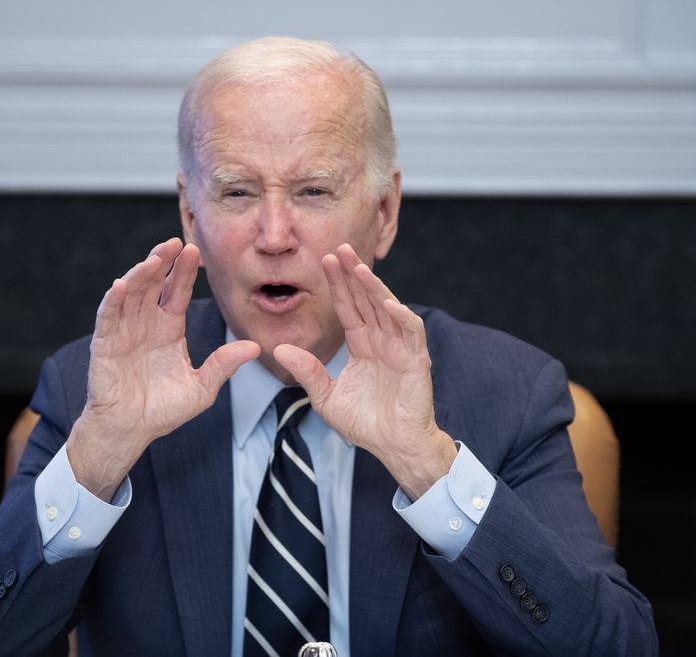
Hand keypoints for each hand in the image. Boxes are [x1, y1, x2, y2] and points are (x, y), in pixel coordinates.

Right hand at [68, 238, 259, 499]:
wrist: (130, 431)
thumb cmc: (163, 410)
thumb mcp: (201, 389)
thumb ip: (223, 366)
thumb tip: (255, 347)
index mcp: (169, 328)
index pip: (178, 291)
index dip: (185, 271)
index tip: (196, 251)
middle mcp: (146, 323)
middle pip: (154, 283)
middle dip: (163, 261)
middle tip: (176, 242)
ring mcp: (124, 330)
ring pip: (132, 292)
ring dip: (141, 273)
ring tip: (155, 259)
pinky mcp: (105, 342)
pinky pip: (108, 315)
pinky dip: (114, 299)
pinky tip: (122, 283)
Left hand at [274, 244, 455, 498]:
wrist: (392, 447)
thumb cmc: (365, 424)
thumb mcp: (324, 396)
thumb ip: (306, 371)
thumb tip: (278, 349)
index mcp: (362, 345)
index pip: (348, 307)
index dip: (338, 284)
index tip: (324, 260)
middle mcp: (381, 341)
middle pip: (366, 300)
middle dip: (354, 274)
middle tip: (340, 248)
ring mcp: (400, 349)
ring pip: (388, 308)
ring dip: (375, 287)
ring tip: (359, 267)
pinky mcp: (416, 361)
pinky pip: (411, 333)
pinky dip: (402, 317)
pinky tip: (388, 303)